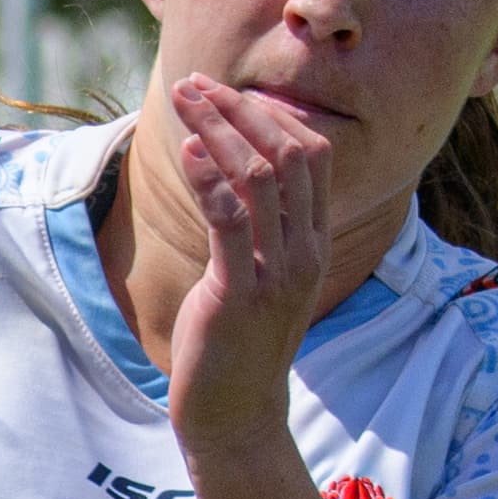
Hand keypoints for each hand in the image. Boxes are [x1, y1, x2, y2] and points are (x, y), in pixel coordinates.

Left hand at [162, 73, 334, 455]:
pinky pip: (229, 220)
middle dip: (240, 109)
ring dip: (218, 129)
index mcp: (315, 242)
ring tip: (183, 100)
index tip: (224, 92)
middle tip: (194, 84)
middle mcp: (305, 251)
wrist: (236, 414)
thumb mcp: (260, 277)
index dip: (269, 115)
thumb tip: (231, 175)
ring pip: (260, 177)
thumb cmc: (240, 343)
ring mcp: (277, 272)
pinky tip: (187, 149)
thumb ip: (258, 229)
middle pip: (289, 153)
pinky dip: (209, 177)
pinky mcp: (240, 292)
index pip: (312, 155)